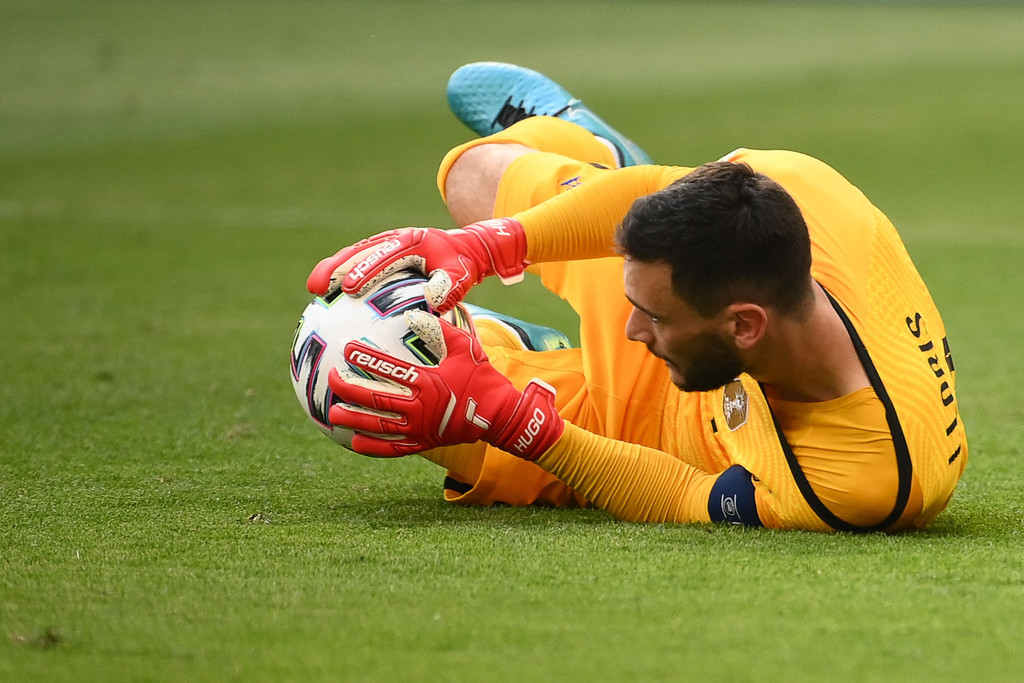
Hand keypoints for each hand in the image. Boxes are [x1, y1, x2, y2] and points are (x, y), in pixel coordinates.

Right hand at [306, 218, 527, 312]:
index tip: (350, 289)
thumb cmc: (461, 263)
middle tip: (316, 287)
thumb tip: (435, 304)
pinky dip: (340, 274)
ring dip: (331, 270)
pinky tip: (326, 295)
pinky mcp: (379, 254)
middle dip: (335, 267)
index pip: (384, 256)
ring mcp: (383, 245)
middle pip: (358, 251)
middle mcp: (392, 239)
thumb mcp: (463, 274)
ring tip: (313, 289)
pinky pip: (356, 262)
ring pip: (352, 255)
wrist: (462, 248)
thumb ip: (451, 287)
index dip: (365, 271)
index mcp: (411, 241)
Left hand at [328, 309, 562, 458]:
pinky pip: (393, 449)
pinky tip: (355, 443)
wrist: (500, 415)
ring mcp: (419, 429)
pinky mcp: (423, 444)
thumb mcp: (466, 348)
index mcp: (427, 382)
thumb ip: (440, 330)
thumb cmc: (482, 377)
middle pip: (376, 400)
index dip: (366, 358)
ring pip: (379, 427)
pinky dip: (373, 447)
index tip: (347, 349)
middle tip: (332, 379)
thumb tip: (413, 315)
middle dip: (350, 390)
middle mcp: (419, 407)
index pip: (390, 369)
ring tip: (333, 413)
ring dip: (354, 420)